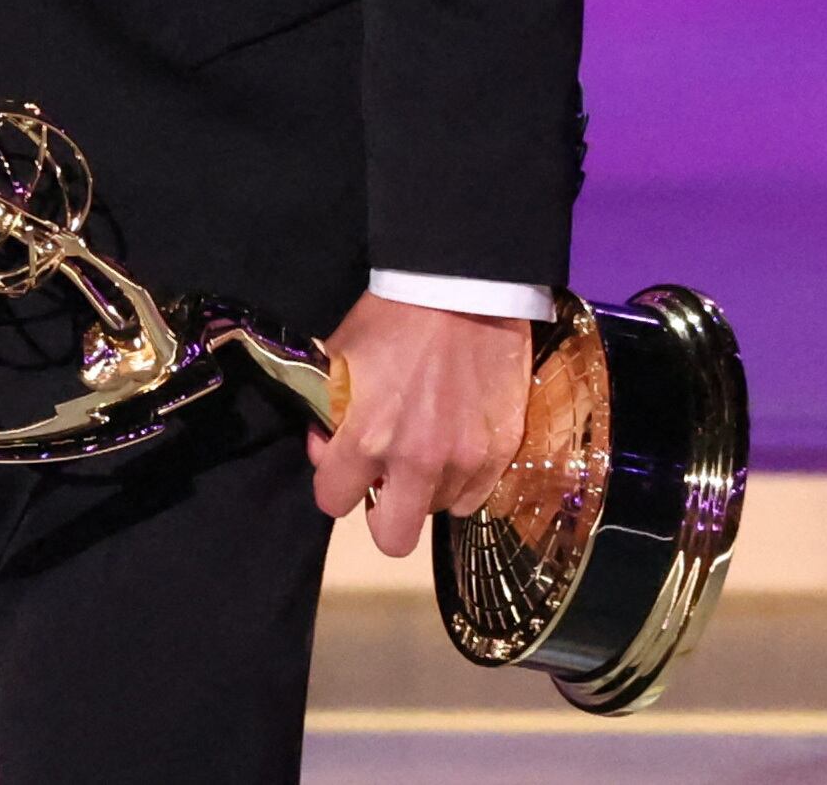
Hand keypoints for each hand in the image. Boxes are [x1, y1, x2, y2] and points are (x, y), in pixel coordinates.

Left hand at [306, 292, 531, 556]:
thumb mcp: (341, 354)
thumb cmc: (396, 316)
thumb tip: (326, 449)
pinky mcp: (500, 452)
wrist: (468, 287)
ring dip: (426, 489)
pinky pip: (476, 496)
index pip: (333, 502)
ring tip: (429, 445)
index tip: (346, 468)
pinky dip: (462, 480)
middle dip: (383, 515)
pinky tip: (458, 444)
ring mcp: (464, 461)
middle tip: (388, 481)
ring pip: (437, 511)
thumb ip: (327, 409)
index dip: (336, 485)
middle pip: (392, 539)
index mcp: (368, 437)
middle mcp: (417, 461)